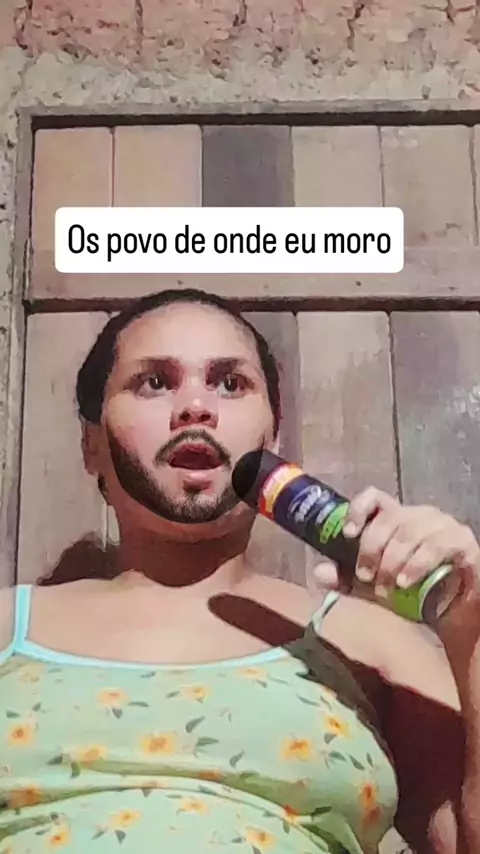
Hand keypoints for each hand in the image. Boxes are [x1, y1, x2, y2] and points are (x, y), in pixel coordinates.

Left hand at [314, 487, 479, 617]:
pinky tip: (405, 582)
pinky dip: (416, 564)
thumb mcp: (373, 589)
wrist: (453, 615)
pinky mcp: (462, 541)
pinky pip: (437, 545)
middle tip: (365, 577)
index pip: (375, 498)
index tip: (348, 534)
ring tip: (386, 588)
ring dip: (392, 560)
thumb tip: (320, 571)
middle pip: (389, 517)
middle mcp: (420, 516)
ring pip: (410, 530)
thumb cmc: (413, 596)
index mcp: (398, 519)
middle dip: (372, 548)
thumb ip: (346, 580)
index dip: (358, 509)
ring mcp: (444, 525)